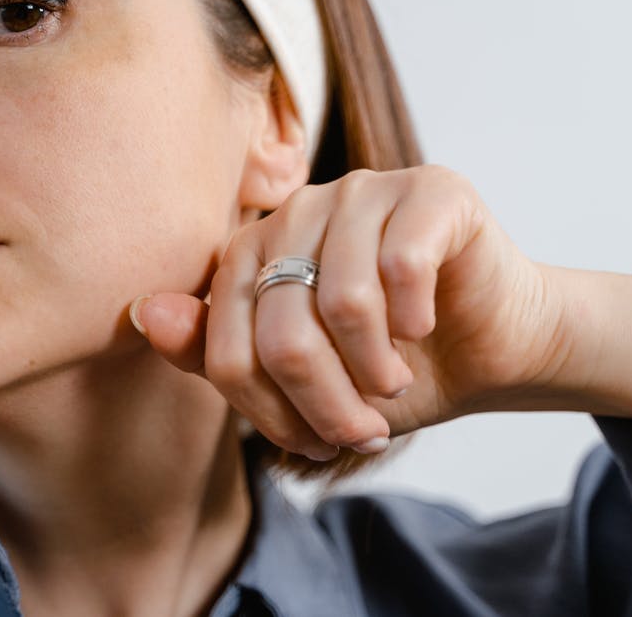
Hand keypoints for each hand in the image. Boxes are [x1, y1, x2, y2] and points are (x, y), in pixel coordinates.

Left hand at [132, 166, 566, 459]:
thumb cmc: (384, 364)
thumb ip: (214, 352)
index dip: (269, 414)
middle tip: (361, 433)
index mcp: (250, 252)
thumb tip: (143, 311)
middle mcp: (296, 210)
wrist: (488, 347)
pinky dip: (415, 320)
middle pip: (282, 332)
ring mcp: (361, 190)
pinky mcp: (428, 189)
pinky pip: (402, 266)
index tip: (313, 442)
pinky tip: (424, 328)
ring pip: (343, 302)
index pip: (227, 349)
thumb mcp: (294, 382)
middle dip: (324, 405)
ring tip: (393, 384)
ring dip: (374, 371)